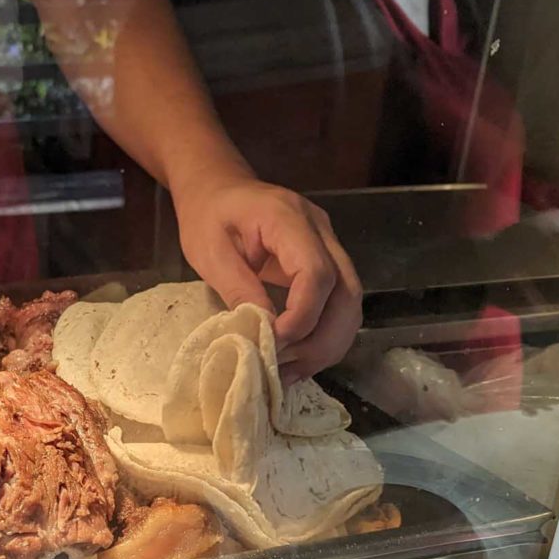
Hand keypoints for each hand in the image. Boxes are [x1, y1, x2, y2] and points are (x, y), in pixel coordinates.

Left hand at [174, 175, 362, 383]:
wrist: (217, 187)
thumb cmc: (208, 214)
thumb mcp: (209, 251)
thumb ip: (239, 287)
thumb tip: (264, 331)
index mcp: (288, 218)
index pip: (317, 272)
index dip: (303, 314)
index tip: (276, 341)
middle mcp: (320, 229)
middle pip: (346, 291)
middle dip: (322, 339)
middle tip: (287, 368)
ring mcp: (329, 244)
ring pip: (350, 302)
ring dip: (327, 343)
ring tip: (291, 371)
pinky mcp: (326, 261)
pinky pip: (338, 302)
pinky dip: (323, 335)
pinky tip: (297, 358)